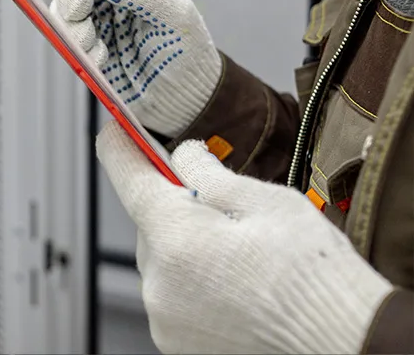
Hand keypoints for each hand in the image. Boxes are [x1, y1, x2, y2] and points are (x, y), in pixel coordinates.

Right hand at [50, 0, 220, 136]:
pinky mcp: (87, 47)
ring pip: (62, 10)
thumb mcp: (173, 14)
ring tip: (96, 43)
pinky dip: (80, 49)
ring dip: (73, 25)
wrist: (183, 99)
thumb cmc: (186, 50)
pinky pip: (66, 40)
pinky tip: (104, 59)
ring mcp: (95, 20)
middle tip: (83, 7)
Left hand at [96, 121, 392, 353]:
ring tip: (240, 255)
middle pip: (150, 223)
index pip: (128, 178)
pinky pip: (173, 294)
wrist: (346, 342)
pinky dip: (193, 281)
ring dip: (186, 247)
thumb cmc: (313, 276)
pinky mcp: (175, 342)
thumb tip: (184, 157)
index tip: (117, 129)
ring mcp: (165, 318)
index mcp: (175, 239)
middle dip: (176, 206)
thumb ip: (210, 173)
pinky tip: (235, 283)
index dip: (121, 147)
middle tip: (222, 207)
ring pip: (162, 260)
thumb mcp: (266, 201)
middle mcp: (159, 283)